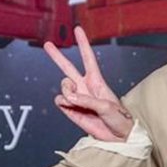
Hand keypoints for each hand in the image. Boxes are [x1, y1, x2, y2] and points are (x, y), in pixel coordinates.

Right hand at [43, 26, 133, 141]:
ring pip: (62, 86)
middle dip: (57, 56)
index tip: (77, 29)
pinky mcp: (71, 110)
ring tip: (76, 100)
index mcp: (97, 81)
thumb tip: (68, 97)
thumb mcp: (106, 106)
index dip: (83, 43)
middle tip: (47, 44)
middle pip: (67, 68)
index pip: (87, 58)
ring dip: (66, 90)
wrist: (118, 137)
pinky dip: (64, 102)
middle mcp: (85, 87)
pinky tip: (71, 106)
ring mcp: (77, 98)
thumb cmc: (119, 119)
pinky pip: (60, 101)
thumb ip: (86, 100)